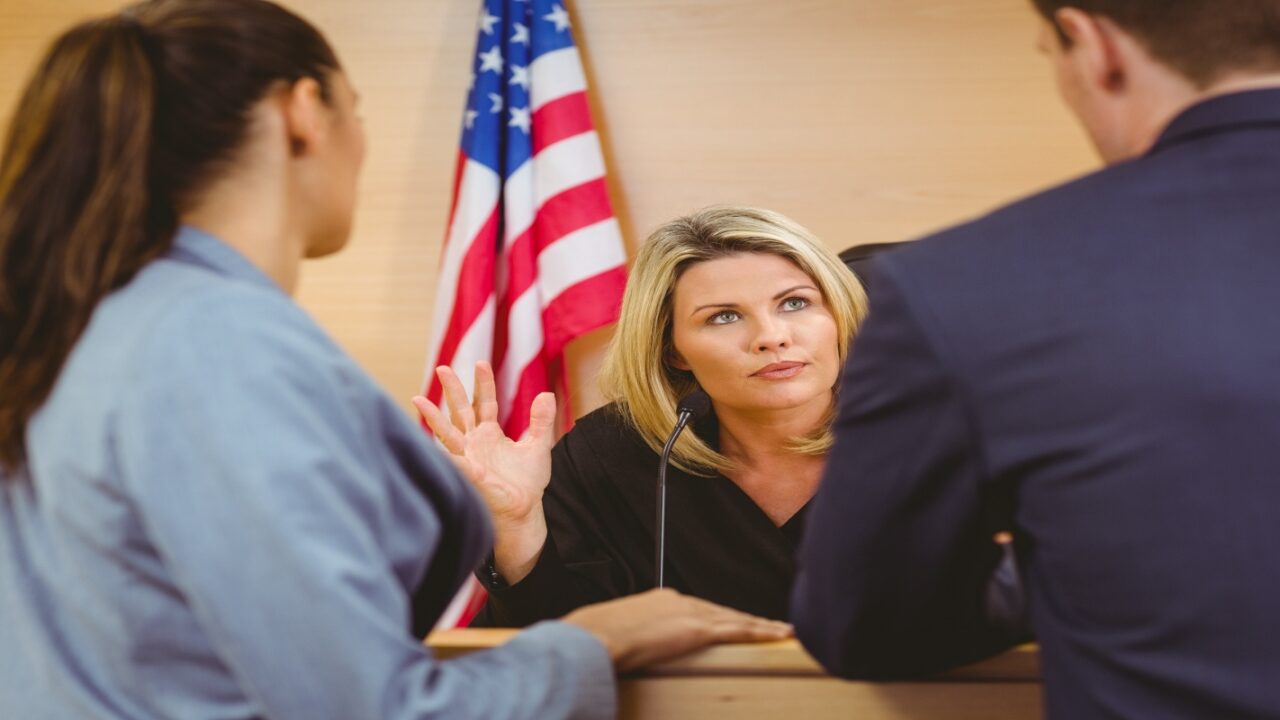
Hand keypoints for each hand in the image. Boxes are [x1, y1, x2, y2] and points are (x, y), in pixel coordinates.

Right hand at [413, 362, 554, 580]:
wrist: (525, 510)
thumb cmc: (528, 481)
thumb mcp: (539, 446)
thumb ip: (541, 420)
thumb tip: (547, 394)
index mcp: (490, 432)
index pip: (484, 402)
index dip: (483, 383)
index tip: (481, 363)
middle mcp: (474, 441)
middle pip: (460, 410)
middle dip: (453, 390)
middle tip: (443, 368)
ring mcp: (468, 456)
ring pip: (447, 431)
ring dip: (433, 416)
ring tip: (417, 399)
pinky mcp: (467, 472)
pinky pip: (453, 458)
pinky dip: (445, 449)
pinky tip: (431, 437)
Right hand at [563, 589, 793, 672]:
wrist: (595, 636)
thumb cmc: (596, 636)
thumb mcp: (616, 632)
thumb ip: (632, 637)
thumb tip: (630, 649)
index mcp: (661, 599)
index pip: (699, 608)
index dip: (720, 618)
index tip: (732, 623)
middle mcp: (680, 601)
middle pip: (722, 612)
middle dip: (746, 620)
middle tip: (770, 626)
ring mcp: (690, 614)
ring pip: (736, 620)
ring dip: (761, 626)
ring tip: (783, 631)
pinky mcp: (697, 630)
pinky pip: (737, 631)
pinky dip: (760, 633)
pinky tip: (777, 635)